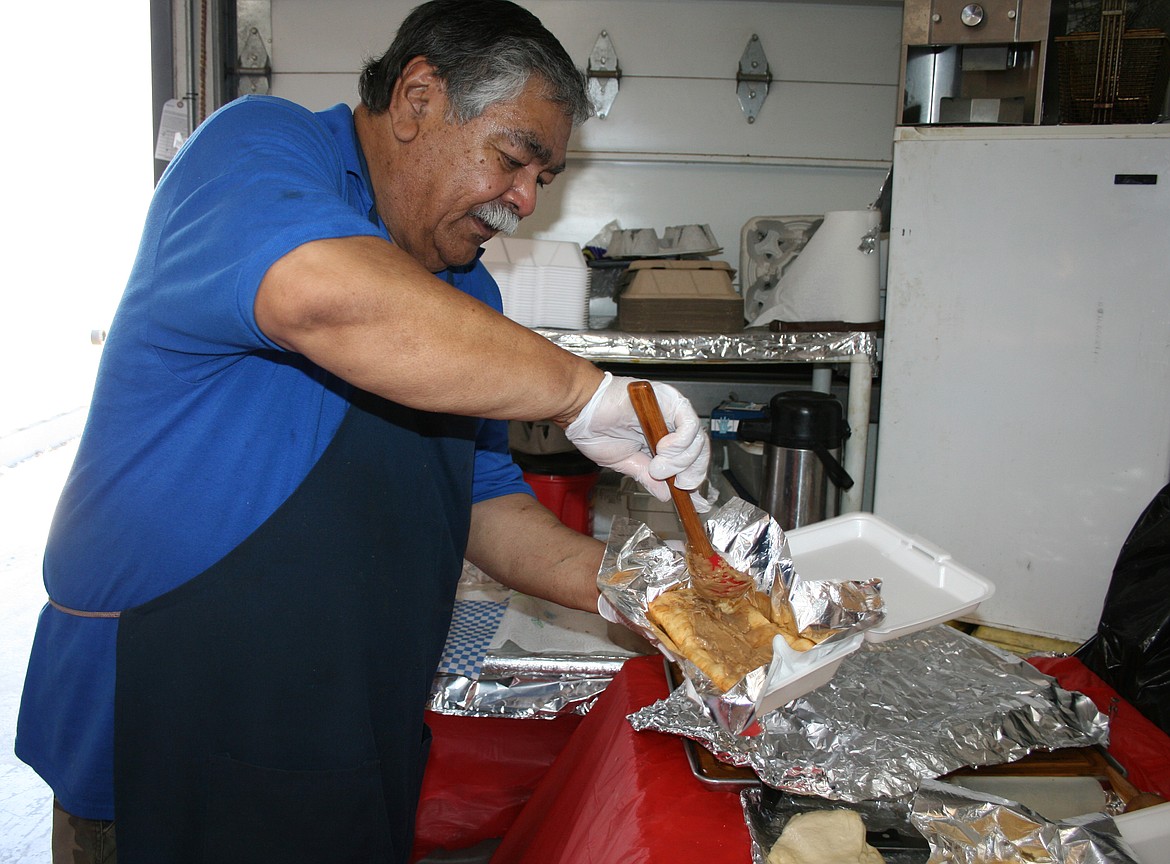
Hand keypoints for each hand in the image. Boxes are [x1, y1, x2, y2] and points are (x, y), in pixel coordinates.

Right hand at [564, 373, 710, 510]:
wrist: (580, 410)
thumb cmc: (596, 429)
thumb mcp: (626, 463)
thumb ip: (648, 477)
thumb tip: (666, 496)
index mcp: (662, 439)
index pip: (690, 459)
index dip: (694, 478)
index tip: (695, 500)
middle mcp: (670, 424)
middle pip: (699, 451)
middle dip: (691, 473)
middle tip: (677, 484)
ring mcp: (671, 411)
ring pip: (696, 440)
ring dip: (680, 460)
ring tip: (658, 466)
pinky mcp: (670, 399)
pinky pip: (689, 423)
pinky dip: (680, 442)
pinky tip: (662, 449)